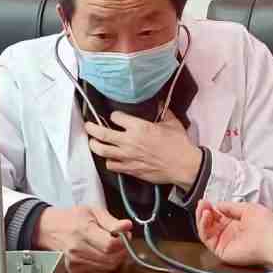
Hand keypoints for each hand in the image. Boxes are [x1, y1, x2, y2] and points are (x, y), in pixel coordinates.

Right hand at [34, 204, 130, 272]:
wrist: (49, 228)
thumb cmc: (72, 218)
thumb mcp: (93, 211)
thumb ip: (111, 221)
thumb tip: (127, 226)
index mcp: (83, 231)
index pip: (110, 245)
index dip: (123, 242)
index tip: (125, 235)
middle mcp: (77, 249)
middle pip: (111, 259)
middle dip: (122, 251)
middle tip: (121, 241)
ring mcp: (74, 262)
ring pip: (107, 267)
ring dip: (115, 258)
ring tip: (110, 245)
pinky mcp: (74, 270)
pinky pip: (99, 271)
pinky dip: (105, 263)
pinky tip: (101, 253)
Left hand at [84, 113, 202, 189]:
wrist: (183, 166)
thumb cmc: (179, 145)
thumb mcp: (172, 123)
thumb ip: (162, 112)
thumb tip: (159, 103)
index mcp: (139, 127)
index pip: (116, 117)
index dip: (115, 115)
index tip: (116, 116)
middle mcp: (129, 141)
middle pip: (102, 133)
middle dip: (92, 128)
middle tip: (88, 126)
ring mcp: (128, 156)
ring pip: (102, 150)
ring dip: (95, 145)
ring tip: (93, 142)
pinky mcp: (130, 169)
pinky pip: (111, 165)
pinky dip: (108, 161)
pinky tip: (109, 158)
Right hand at [196, 200, 272, 267]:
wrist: (272, 237)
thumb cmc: (266, 224)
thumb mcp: (246, 207)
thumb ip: (230, 207)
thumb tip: (217, 205)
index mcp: (236, 224)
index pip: (218, 216)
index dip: (211, 208)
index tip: (206, 201)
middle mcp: (230, 234)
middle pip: (209, 223)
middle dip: (204, 211)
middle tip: (202, 203)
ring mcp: (225, 243)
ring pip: (206, 231)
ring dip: (202, 218)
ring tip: (203, 208)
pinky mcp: (221, 251)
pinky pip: (207, 239)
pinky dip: (203, 226)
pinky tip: (206, 216)